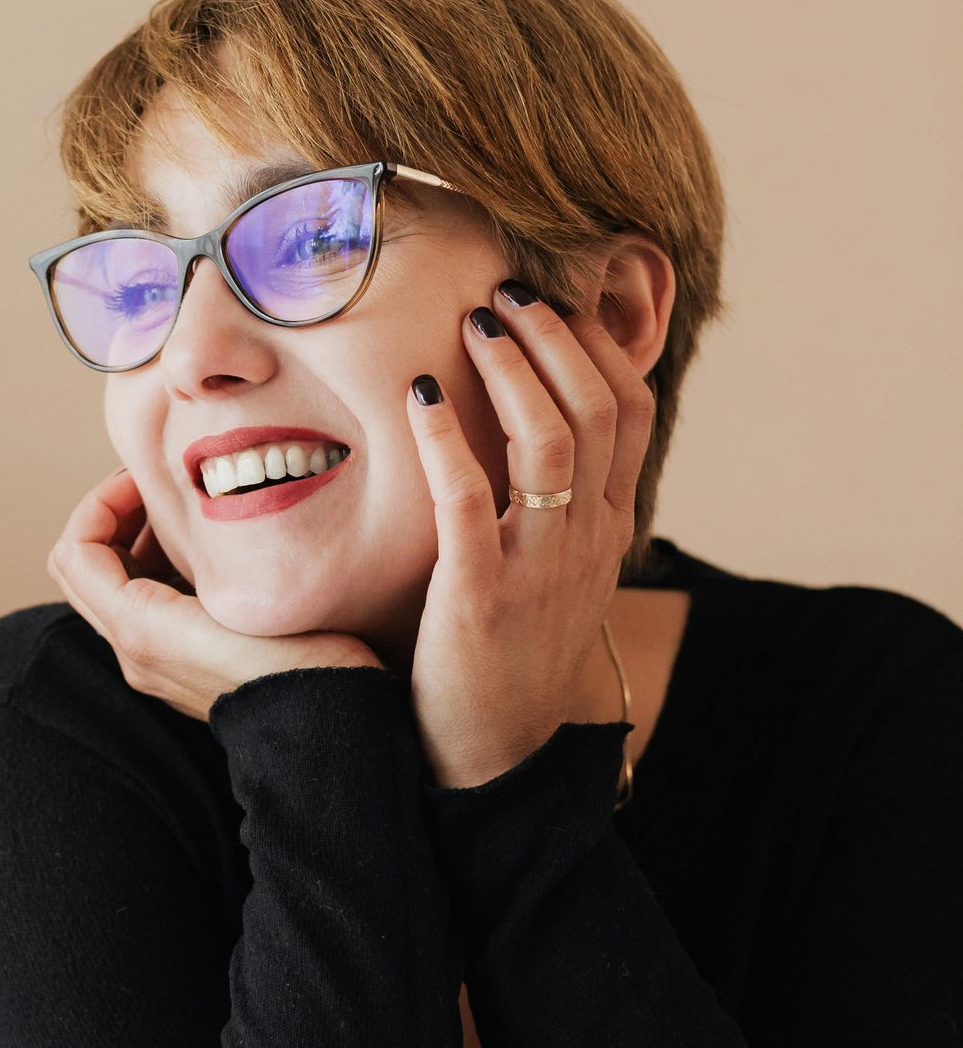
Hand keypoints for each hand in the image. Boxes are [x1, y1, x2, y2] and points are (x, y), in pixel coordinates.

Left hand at [47, 466, 381, 722]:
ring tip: (186, 514)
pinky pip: (144, 604)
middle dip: (112, 517)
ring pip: (113, 585)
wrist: (325, 731)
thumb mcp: (237, 597)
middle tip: (159, 488)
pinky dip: (158, 567)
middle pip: (84, 567)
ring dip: (135, 540)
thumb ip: (189, 553)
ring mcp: (153, 661)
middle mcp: (133, 649)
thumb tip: (167, 504)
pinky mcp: (179, 665)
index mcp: (137, 629)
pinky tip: (206, 552)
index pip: (75, 550)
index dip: (101, 503)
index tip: (147, 479)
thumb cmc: (296, 662)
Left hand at [405, 283, 655, 787]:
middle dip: (555, 335)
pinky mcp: (480, 596)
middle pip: (597, 408)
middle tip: (508, 291)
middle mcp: (586, 540)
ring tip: (475, 321)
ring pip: (550, 440)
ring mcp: (538, 567)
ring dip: (512, 367)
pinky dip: (446, 437)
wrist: (493, 756)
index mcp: (606, 528)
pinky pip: (470, 500)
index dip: (598, 343)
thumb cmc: (508, 652)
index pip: (630, 410)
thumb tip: (535, 423)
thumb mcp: (555, 570)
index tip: (554, 298)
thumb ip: (557, 502)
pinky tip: (417, 394)